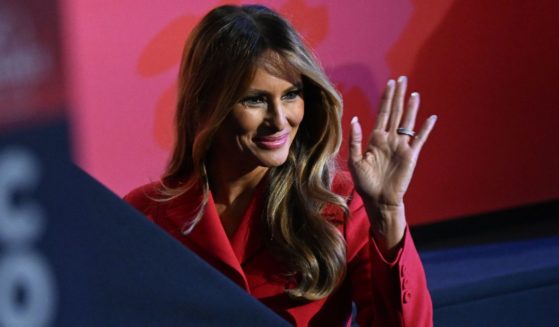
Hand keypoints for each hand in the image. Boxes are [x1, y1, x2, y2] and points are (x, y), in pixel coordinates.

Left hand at [348, 76, 436, 250]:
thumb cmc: (365, 183)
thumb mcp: (355, 161)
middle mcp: (389, 139)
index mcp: (375, 138)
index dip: (387, 98)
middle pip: (396, 112)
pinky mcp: (411, 155)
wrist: (378, 200)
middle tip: (402, 79)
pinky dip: (425, 128)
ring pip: (407, 122)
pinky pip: (419, 139)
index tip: (390, 84)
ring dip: (411, 108)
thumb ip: (355, 140)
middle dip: (398, 96)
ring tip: (414, 93)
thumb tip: (355, 120)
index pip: (383, 113)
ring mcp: (401, 146)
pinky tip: (431, 118)